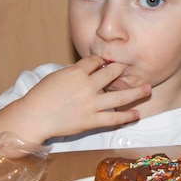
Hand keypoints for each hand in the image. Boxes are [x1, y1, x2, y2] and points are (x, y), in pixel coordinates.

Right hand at [0, 55, 150, 143]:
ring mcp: (91, 103)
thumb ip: (74, 72)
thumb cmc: (40, 96)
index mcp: (76, 72)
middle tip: (132, 68)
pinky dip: (126, 116)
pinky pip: (113, 118)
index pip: (96, 61)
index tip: (109, 60)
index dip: (103, 60)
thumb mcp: (56, 76)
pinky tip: (136, 114)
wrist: (33, 117)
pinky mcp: (91, 120)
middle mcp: (87, 86)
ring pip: (119, 95)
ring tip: (147, 89)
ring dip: (136, 92)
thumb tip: (88, 68)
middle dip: (123, 69)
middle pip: (111, 73)